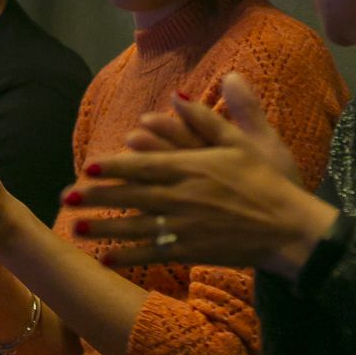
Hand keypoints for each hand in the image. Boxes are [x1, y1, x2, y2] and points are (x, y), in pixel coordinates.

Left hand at [71, 74, 333, 275]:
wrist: (290, 229)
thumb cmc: (270, 182)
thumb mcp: (246, 141)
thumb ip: (212, 116)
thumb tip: (181, 94)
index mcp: (193, 167)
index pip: (146, 165)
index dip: (115, 166)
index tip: (89, 167)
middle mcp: (184, 197)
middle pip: (132, 196)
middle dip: (97, 198)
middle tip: (66, 199)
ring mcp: (187, 227)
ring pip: (137, 226)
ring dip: (104, 228)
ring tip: (75, 230)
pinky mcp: (193, 251)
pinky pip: (155, 253)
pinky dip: (130, 256)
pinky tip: (107, 259)